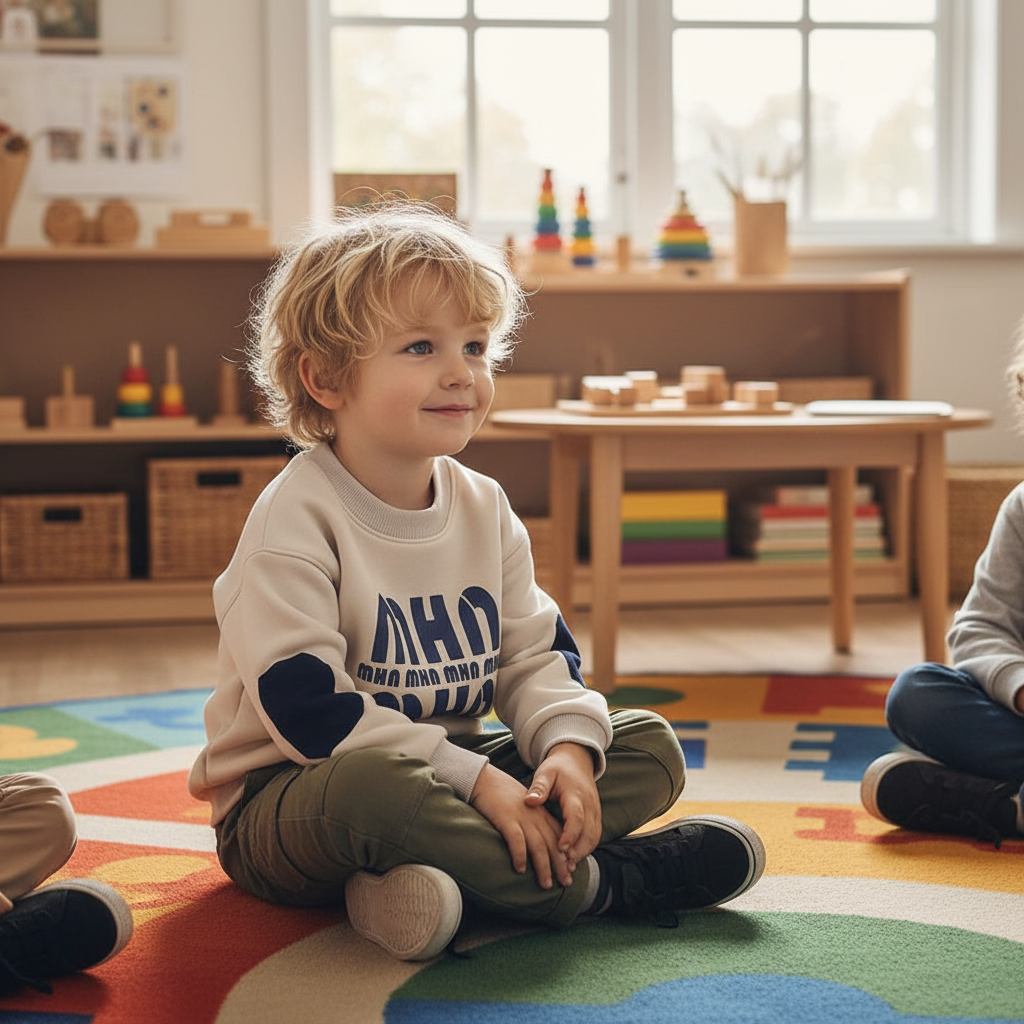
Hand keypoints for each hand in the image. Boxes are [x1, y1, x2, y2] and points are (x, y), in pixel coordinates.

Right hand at [469, 763, 572, 888]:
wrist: (484, 779)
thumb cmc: (503, 798)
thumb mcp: (525, 809)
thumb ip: (534, 824)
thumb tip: (540, 848)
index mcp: (541, 813)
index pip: (559, 836)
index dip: (566, 854)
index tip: (571, 871)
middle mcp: (535, 816)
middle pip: (553, 843)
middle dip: (561, 865)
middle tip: (566, 882)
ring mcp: (521, 817)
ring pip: (538, 845)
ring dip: (543, 866)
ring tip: (546, 884)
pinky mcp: (506, 818)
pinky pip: (516, 840)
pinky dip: (520, 855)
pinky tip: (520, 869)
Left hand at [523, 742, 602, 870]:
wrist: (576, 760)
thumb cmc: (557, 768)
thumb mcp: (546, 772)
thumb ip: (539, 787)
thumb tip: (529, 801)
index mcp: (576, 794)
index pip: (577, 817)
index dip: (570, 834)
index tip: (561, 848)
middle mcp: (589, 804)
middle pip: (589, 831)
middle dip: (578, 850)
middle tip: (565, 866)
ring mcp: (595, 810)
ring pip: (594, 836)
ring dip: (583, 852)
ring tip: (569, 867)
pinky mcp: (596, 815)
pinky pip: (595, 835)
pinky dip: (586, 848)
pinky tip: (574, 858)